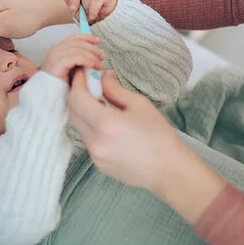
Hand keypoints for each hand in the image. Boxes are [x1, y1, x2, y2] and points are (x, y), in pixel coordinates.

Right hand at [41, 35, 103, 82]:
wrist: (48, 95)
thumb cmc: (59, 86)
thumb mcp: (71, 70)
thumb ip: (79, 62)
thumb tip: (94, 58)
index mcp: (58, 50)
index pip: (74, 38)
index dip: (87, 38)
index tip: (97, 41)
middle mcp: (56, 50)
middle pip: (78, 42)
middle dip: (93, 49)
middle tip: (101, 57)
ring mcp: (56, 55)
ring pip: (80, 49)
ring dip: (92, 56)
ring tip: (99, 64)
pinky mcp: (59, 62)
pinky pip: (77, 57)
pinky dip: (87, 60)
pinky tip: (93, 65)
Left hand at [69, 69, 227, 222]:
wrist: (169, 170)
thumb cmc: (159, 136)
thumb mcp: (139, 105)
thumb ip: (115, 89)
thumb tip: (103, 77)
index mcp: (106, 124)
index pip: (78, 99)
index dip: (78, 83)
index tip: (83, 74)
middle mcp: (96, 142)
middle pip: (74, 113)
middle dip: (79, 96)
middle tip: (90, 85)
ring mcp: (95, 156)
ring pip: (80, 127)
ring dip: (85, 113)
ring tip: (102, 104)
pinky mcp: (98, 165)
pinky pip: (89, 141)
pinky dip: (92, 128)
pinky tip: (108, 125)